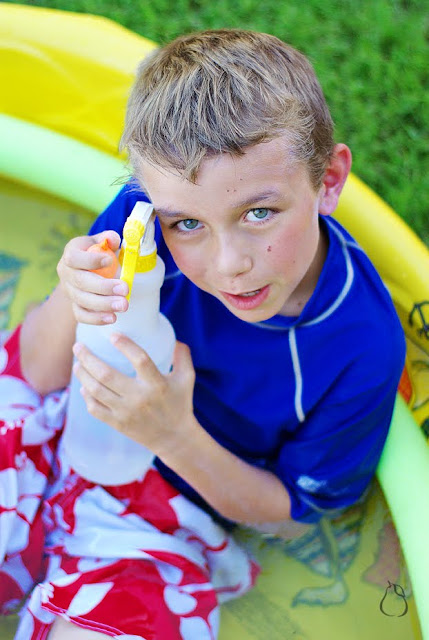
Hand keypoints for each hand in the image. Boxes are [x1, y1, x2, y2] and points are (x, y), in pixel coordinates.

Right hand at [57, 231, 128, 324]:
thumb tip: (113, 239)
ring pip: (82, 300)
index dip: (91, 260)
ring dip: (104, 304)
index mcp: (71, 253)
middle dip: (103, 287)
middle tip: (124, 289)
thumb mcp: (102, 242)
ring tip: (123, 305)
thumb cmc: (98, 253)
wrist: (87, 270)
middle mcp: (66, 272)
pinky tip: (112, 318)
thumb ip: (108, 239)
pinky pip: (81, 315)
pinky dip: (96, 318)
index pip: (73, 258)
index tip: (110, 261)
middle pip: (80, 282)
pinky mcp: (75, 305)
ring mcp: (69, 291)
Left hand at [72, 335, 196, 457]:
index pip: (140, 360)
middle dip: (88, 358)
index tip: (112, 335)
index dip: (125, 346)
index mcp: (157, 384)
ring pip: (96, 390)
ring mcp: (126, 412)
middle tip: (78, 346)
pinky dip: (87, 397)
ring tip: (77, 364)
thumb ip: (182, 356)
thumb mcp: (187, 379)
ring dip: (83, 375)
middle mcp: (139, 398)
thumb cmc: (180, 404)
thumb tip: (173, 338)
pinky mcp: (118, 424)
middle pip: (107, 375)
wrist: (174, 438)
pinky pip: (95, 409)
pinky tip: (84, 386)